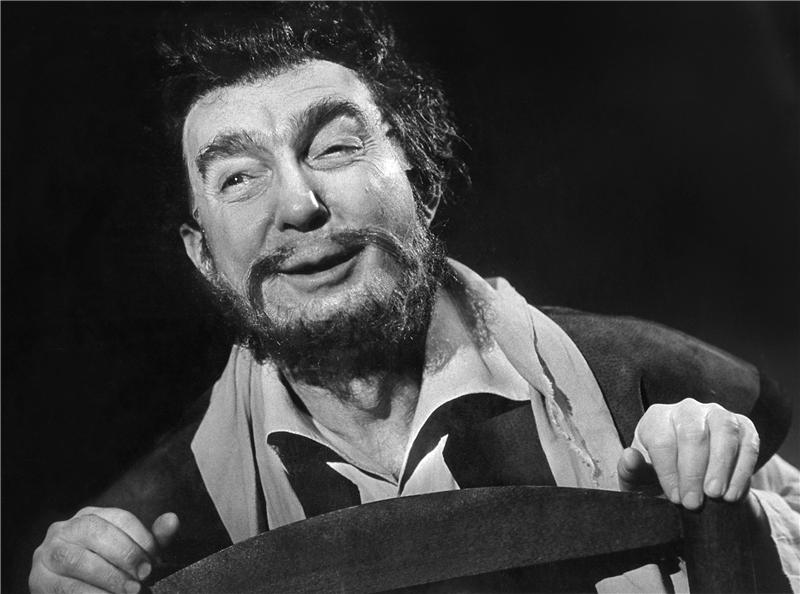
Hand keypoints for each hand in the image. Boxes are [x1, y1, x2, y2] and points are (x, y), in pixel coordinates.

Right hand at [29, 507, 178, 593]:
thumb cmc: (108, 574)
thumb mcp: (132, 557)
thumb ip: (153, 541)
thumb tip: (172, 520)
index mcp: (90, 517)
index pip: (119, 518)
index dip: (141, 538)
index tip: (157, 559)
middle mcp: (64, 529)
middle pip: (95, 531)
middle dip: (125, 554)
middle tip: (145, 576)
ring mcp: (47, 554)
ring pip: (77, 559)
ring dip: (108, 577)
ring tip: (131, 591)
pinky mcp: (38, 581)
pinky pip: (64, 587)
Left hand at [617, 398, 759, 509]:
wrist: (693, 486)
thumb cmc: (659, 479)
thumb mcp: (640, 480)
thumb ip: (630, 470)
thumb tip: (629, 456)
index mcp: (656, 418)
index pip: (662, 440)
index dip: (669, 471)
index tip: (676, 498)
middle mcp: (686, 409)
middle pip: (693, 434)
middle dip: (694, 471)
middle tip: (694, 503)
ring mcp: (717, 414)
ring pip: (723, 431)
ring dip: (721, 466)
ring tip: (716, 496)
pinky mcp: (743, 426)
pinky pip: (748, 442)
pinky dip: (742, 469)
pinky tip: (733, 494)